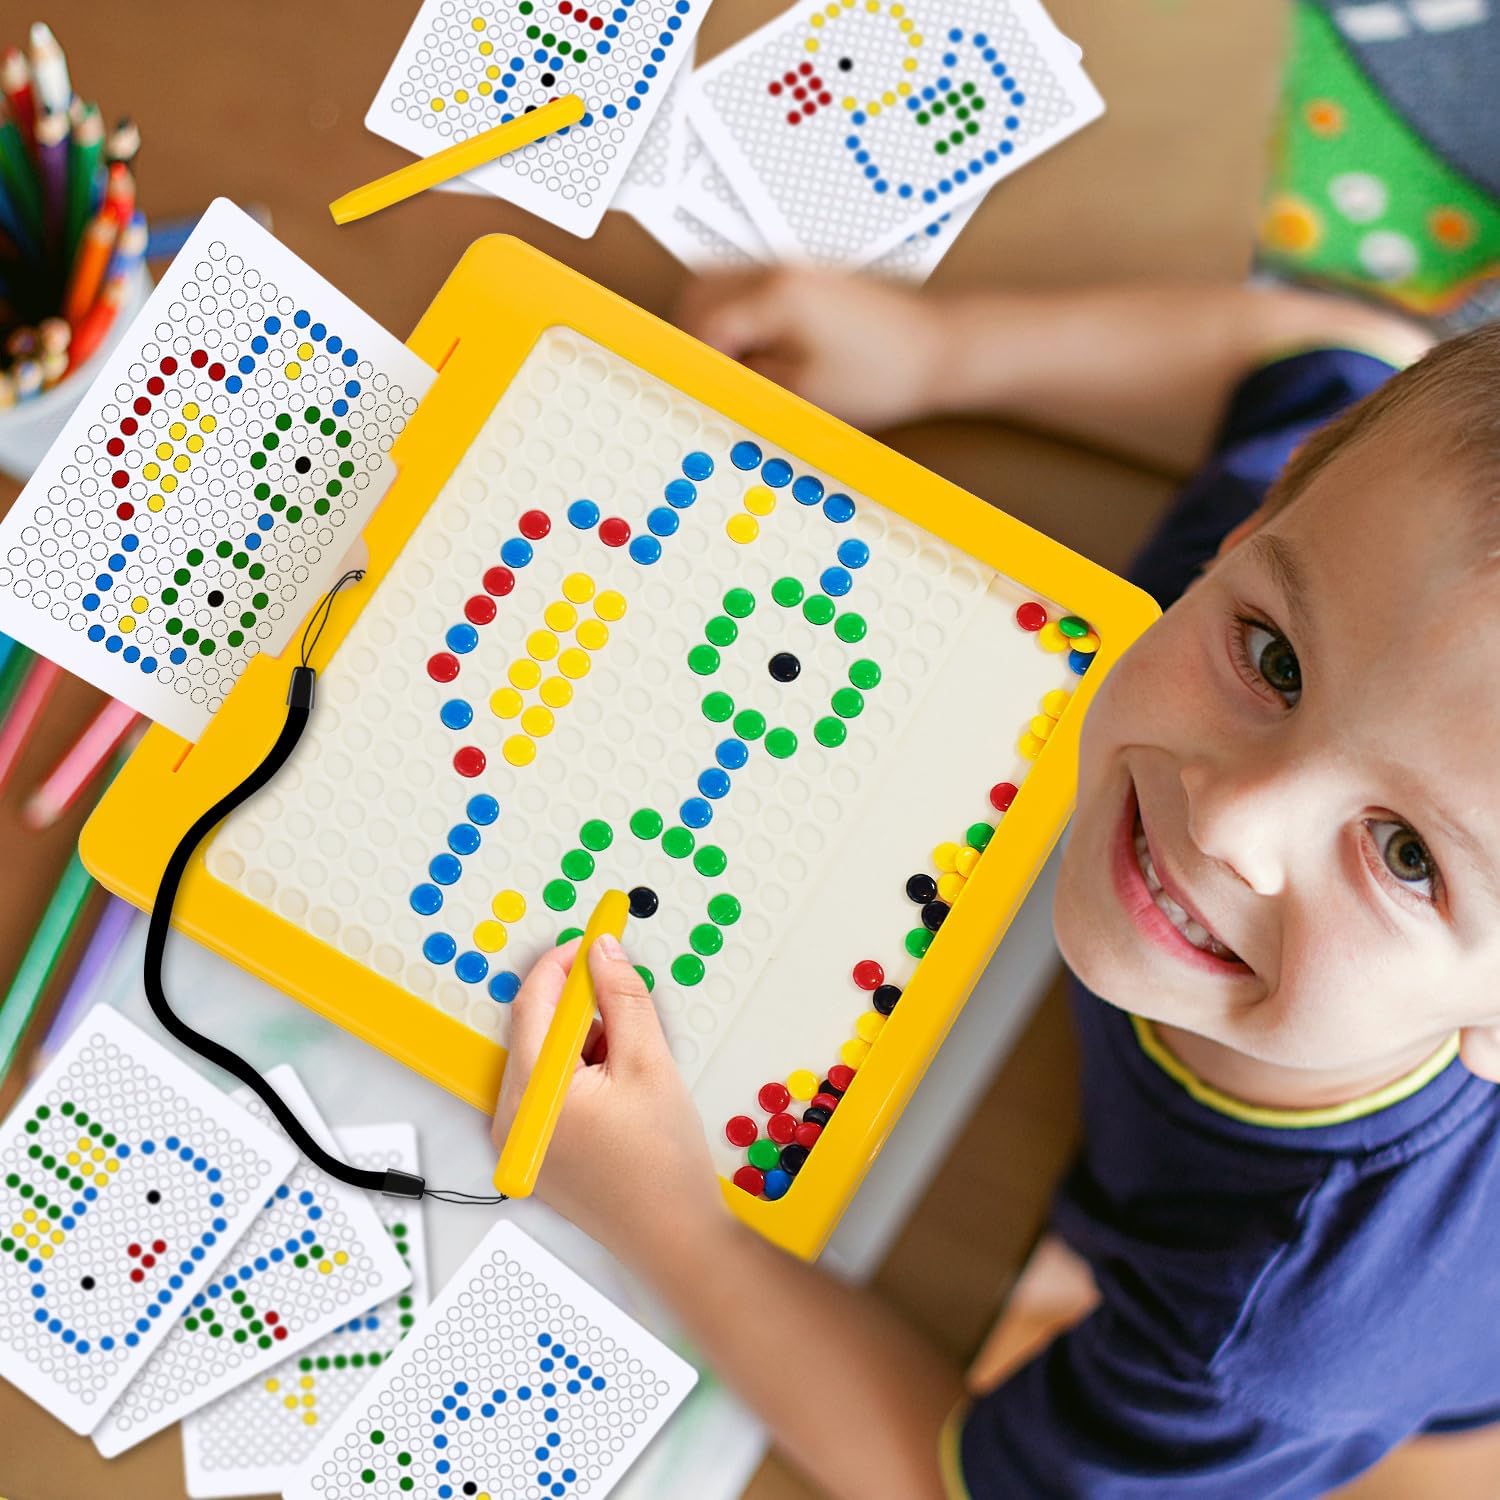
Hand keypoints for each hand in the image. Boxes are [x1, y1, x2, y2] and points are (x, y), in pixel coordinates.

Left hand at [491, 935, 724, 1263]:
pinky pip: (550, 1091)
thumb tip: (603, 953)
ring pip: (546, 1060)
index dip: (565, 963)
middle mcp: (511, 1119)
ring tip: (633, 1058)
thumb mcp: (648, 1063)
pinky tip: (621, 1085)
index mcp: (532, 1093)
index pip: (534, 1003)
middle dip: (581, 1005)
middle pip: (536, 1031)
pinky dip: (582, 1072)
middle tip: (624, 993)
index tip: (595, 939)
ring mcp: (520, 1140)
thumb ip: (623, 998)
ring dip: (586, 1041)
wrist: (675, 1240)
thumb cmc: (662, 1166)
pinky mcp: (536, 1154)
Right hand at [676, 268, 947, 430]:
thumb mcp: (805, 397)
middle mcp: (778, 272)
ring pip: (721, 287)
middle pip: (700, 293)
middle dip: (690, 338)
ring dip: (712, 327)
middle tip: (700, 382)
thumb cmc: (888, 373)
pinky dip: (739, 320)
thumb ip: (746, 387)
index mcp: (774, 296)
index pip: (700, 322)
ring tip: (729, 373)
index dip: (688, 363)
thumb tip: (706, 389)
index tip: (689, 392)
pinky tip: (758, 356)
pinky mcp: (807, 280)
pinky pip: (750, 291)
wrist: (944, 349)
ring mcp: (793, 270)